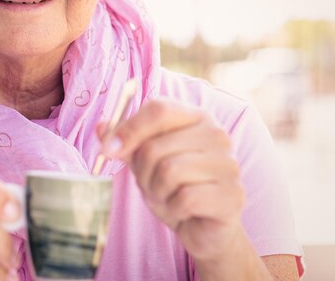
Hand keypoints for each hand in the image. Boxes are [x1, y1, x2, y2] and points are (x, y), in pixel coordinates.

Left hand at [99, 99, 245, 260]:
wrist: (203, 226)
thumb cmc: (173, 187)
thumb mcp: (143, 162)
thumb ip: (125, 142)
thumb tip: (102, 127)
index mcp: (195, 117)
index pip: (158, 109)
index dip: (128, 129)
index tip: (109, 149)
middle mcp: (216, 134)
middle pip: (155, 146)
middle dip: (143, 172)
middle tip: (152, 184)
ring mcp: (228, 164)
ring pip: (169, 171)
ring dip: (158, 191)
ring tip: (168, 196)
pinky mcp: (233, 194)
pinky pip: (185, 198)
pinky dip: (174, 209)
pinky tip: (184, 210)